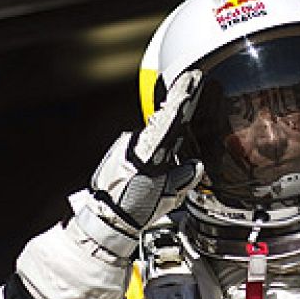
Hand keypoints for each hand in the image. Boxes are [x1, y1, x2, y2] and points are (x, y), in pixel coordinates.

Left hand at [73, 70, 203, 256]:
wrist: (104, 220)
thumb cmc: (132, 209)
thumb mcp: (167, 196)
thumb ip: (183, 178)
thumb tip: (195, 167)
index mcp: (149, 150)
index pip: (171, 116)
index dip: (184, 96)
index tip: (192, 78)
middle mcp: (134, 143)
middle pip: (162, 123)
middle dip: (177, 112)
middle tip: (191, 94)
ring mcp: (123, 147)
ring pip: (151, 136)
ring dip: (164, 136)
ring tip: (179, 135)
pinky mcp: (117, 154)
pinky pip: (140, 145)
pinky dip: (152, 147)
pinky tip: (158, 157)